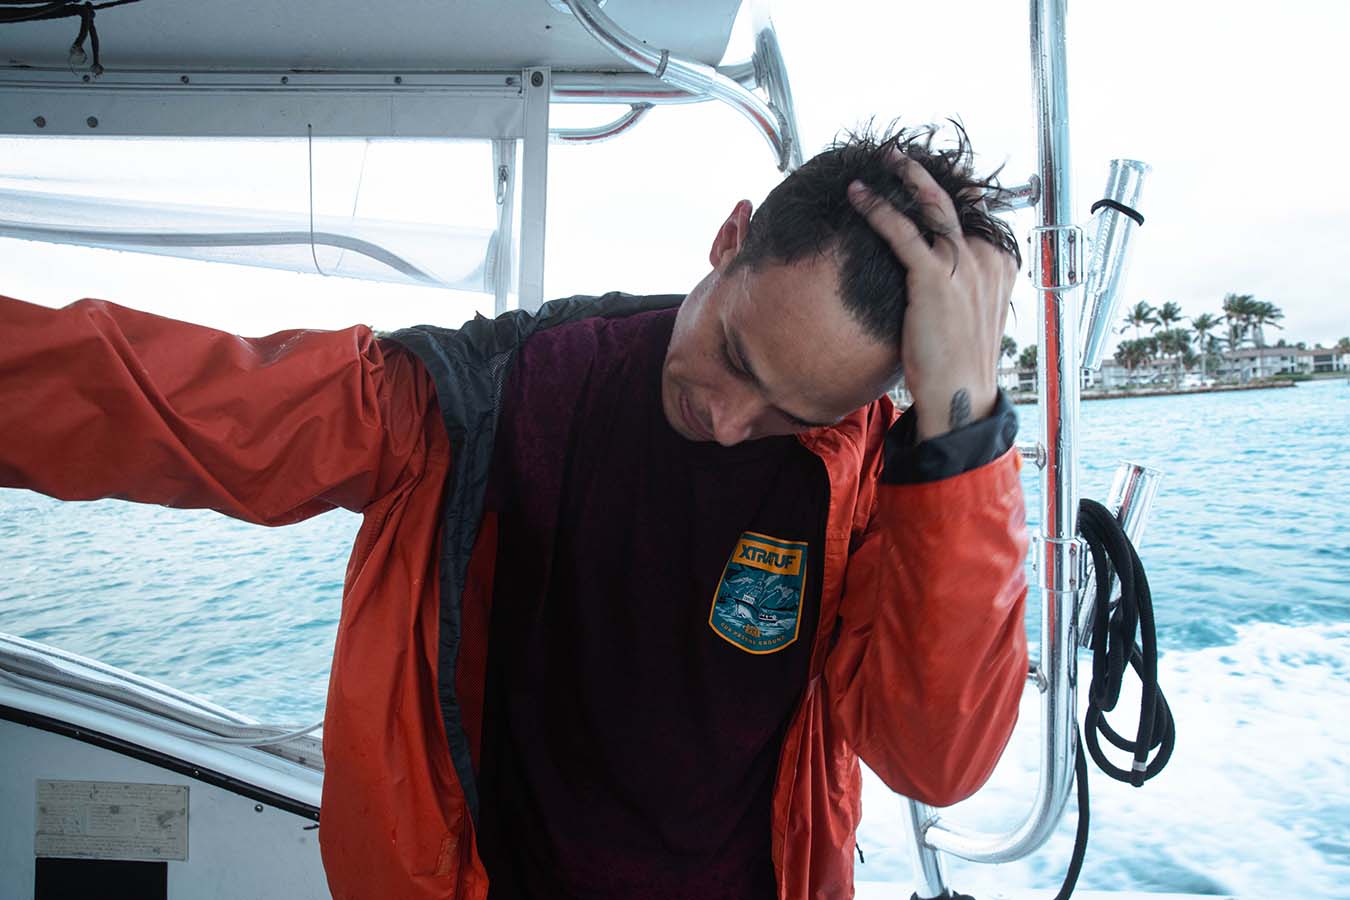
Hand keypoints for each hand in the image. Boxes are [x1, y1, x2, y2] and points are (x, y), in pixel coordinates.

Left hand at [847, 152, 1017, 440]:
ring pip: (932, 208)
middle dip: (924, 175)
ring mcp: (963, 266)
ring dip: (905, 179)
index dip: (947, 194)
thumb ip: (957, 287)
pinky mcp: (934, 278)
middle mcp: (986, 258)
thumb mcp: (965, 315)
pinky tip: (858, 196)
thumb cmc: (956, 361)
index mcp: (999, 265)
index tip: (920, 180)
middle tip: (900, 157)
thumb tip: (934, 277)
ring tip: (883, 161)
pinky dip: (878, 210)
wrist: (960, 394)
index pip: (973, 215)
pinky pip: (903, 233)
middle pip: (955, 202)